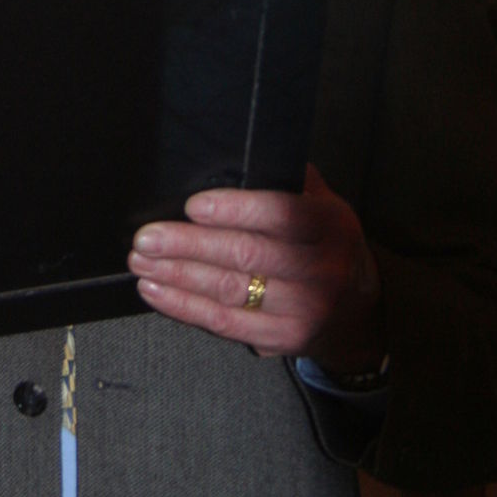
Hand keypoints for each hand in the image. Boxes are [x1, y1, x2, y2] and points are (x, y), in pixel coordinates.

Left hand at [127, 165, 384, 373]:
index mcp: (330, 225)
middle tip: (146, 238)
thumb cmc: (323, 241)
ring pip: (230, 292)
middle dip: (188, 245)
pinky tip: (156, 291)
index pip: (280, 214)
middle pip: (246, 255)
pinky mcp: (282, 339)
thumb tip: (237, 157)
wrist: (355, 308)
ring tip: (141, 262)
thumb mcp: (320, 202)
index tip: (192, 206)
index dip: (234, 210)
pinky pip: (226, 324)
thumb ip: (287, 180)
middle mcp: (321, 270)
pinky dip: (185, 307)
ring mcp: (303, 310)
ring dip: (177, 276)